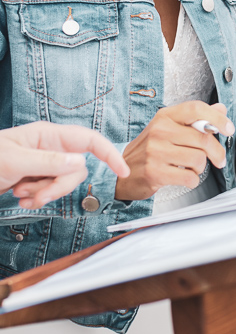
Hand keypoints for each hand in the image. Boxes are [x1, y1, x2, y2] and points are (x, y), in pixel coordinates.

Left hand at [1, 122, 129, 208]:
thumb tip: (79, 162)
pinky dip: (36, 198)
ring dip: (43, 194)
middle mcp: (50, 147)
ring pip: (63, 183)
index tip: (122, 170)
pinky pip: (50, 191)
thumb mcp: (15, 161)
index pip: (89, 140)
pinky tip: (20, 197)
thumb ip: (48, 162)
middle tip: (35, 194)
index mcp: (48, 134)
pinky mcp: (37, 178)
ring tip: (21, 194)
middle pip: (76, 169)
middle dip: (57, 187)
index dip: (109, 153)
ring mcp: (44, 163)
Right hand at [115, 101, 233, 200]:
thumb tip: (220, 109)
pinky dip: (193, 180)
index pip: (196, 109)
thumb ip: (196, 119)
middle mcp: (160, 131)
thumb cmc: (150, 149)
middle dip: (216, 152)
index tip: (228, 128)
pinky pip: (189, 177)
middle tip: (218, 159)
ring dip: (201, 167)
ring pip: (198, 159)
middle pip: (202, 138)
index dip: (217, 118)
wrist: (122, 172)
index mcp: (165, 116)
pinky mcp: (155, 172)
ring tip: (192, 167)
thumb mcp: (170, 128)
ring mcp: (156, 152)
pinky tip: (184, 177)